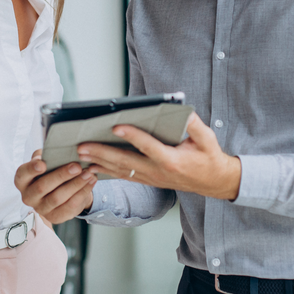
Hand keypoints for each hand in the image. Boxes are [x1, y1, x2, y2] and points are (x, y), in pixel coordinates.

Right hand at [15, 150, 97, 223]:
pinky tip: (91, 182)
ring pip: (58, 198)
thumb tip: (50, 153)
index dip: (31, 169)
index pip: (23, 174)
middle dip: (61, 176)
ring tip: (88, 174)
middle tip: (76, 166)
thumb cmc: (51, 170)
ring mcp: (41, 209)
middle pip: (42, 187)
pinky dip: (82, 193)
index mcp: (22, 181)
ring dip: (75, 185)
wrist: (61, 189)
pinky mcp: (55, 217)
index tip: (43, 164)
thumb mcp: (45, 160)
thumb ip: (45, 155)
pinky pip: (70, 207)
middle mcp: (28, 196)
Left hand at [78, 113, 240, 200]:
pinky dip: (107, 171)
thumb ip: (194, 124)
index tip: (116, 126)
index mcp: (171, 159)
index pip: (147, 146)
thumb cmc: (209, 158)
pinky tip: (93, 166)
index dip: (131, 135)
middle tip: (82, 145)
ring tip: (80, 155)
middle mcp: (158, 171)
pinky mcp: (148, 180)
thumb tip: (183, 111)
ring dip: (99, 162)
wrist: (213, 182)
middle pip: (125, 161)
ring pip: (121, 170)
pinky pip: (124, 176)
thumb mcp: (207, 138)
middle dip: (102, 152)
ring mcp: (151, 178)